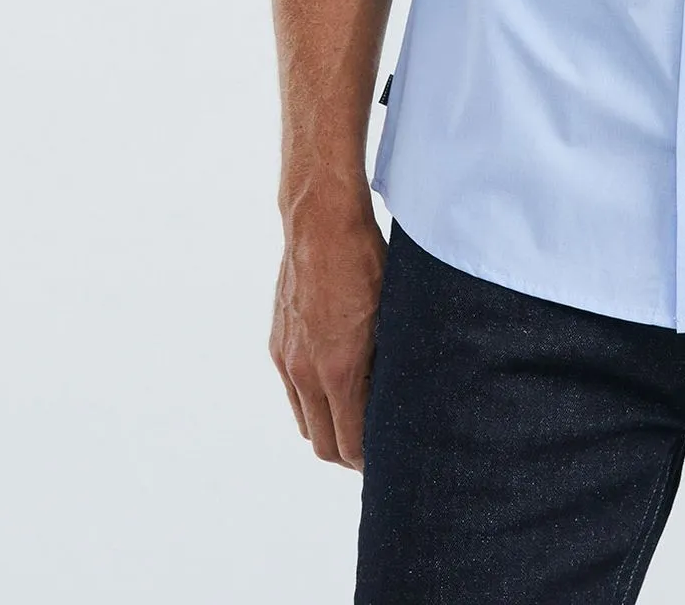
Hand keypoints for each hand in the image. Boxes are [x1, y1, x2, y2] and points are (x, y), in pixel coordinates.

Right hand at [269, 202, 387, 469]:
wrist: (320, 223)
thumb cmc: (365, 260)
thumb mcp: (393, 312)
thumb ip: (392, 361)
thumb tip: (406, 395)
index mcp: (338, 369)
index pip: (350, 443)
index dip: (370, 460)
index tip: (390, 458)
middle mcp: (306, 371)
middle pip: (323, 444)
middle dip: (350, 455)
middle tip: (377, 450)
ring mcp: (287, 358)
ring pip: (305, 422)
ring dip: (328, 430)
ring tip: (357, 421)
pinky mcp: (277, 344)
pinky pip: (293, 393)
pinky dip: (312, 402)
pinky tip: (335, 387)